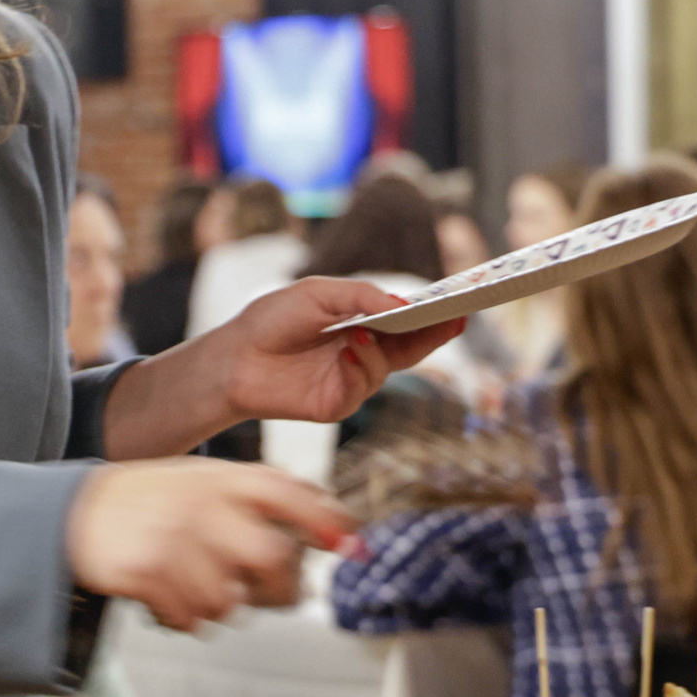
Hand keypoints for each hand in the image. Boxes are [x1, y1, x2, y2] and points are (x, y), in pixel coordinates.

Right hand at [66, 458, 348, 631]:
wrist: (76, 513)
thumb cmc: (156, 504)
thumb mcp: (210, 482)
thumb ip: (271, 501)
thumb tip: (348, 536)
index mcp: (225, 478)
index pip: (294, 494)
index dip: (330, 523)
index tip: (349, 547)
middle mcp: (205, 504)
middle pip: (276, 561)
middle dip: (280, 591)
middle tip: (262, 593)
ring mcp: (176, 538)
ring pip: (232, 602)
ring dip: (218, 606)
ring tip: (191, 583)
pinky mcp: (148, 572)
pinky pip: (192, 619)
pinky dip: (183, 618)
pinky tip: (165, 593)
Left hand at [209, 279, 466, 424]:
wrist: (233, 357)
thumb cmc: (273, 320)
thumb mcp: (318, 293)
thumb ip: (360, 296)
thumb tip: (403, 304)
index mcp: (364, 323)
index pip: (409, 322)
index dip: (436, 316)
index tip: (463, 305)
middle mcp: (365, 353)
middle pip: (412, 346)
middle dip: (435, 333)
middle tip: (456, 319)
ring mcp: (353, 379)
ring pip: (389, 365)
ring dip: (382, 346)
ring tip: (364, 330)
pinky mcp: (338, 403)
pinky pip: (362, 386)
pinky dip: (359, 366)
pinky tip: (347, 349)